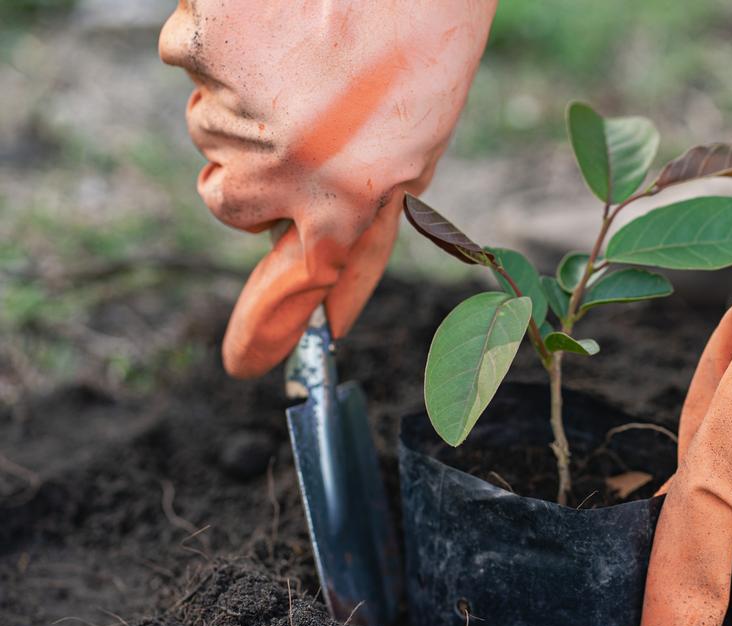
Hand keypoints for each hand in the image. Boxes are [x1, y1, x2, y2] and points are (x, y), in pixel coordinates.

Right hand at [159, 0, 495, 376]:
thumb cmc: (423, 37)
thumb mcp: (417, 143)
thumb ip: (365, 219)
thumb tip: (329, 301)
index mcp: (352, 195)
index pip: (301, 280)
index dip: (271, 326)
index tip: (246, 366)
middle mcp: (287, 167)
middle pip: (229, 202)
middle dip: (255, 173)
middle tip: (303, 116)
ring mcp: (238, 107)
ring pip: (208, 130)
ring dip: (244, 102)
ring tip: (304, 51)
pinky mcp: (202, 47)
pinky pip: (187, 59)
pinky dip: (220, 42)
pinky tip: (272, 17)